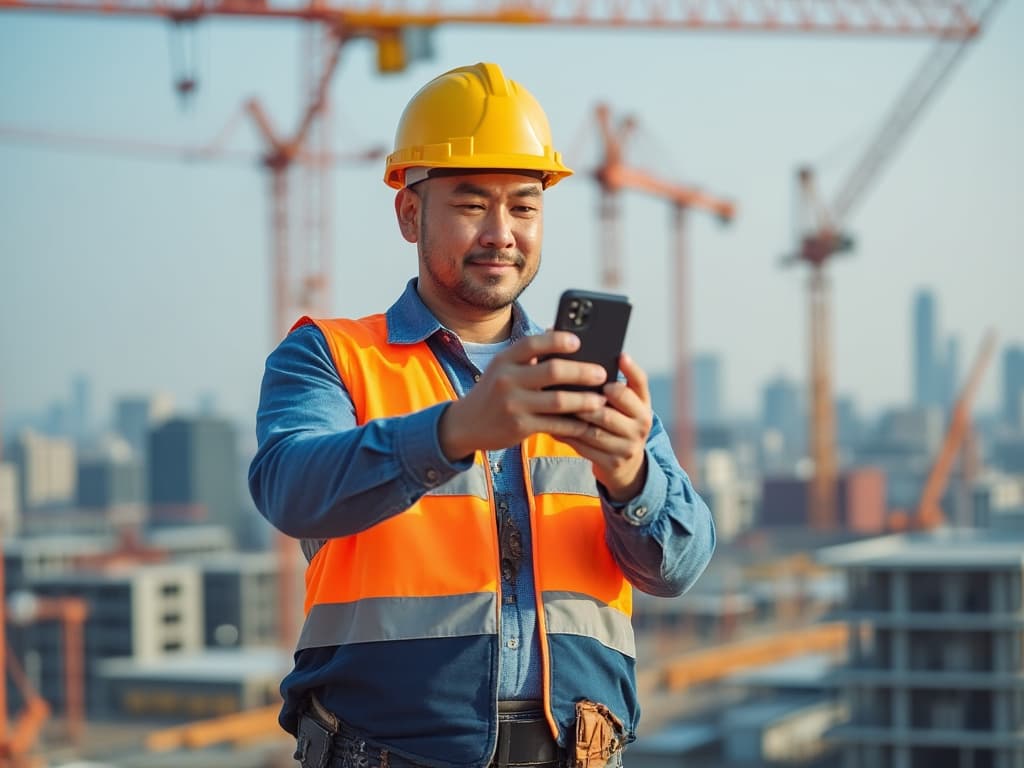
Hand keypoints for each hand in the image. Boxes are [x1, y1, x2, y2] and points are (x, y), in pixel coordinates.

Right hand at [438, 331, 609, 458]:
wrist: (466, 424)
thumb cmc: (494, 391)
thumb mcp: (504, 368)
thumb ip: (528, 354)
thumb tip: (561, 332)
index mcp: (505, 360)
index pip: (533, 343)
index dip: (557, 340)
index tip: (579, 342)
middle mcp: (507, 380)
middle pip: (552, 371)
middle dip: (582, 372)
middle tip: (602, 373)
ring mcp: (513, 405)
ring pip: (558, 401)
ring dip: (584, 401)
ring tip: (601, 399)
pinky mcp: (519, 427)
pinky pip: (555, 424)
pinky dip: (574, 424)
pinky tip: (587, 422)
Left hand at [558, 353, 652, 501]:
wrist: (626, 464)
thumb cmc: (618, 422)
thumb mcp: (625, 405)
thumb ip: (616, 383)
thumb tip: (588, 358)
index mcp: (643, 404)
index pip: (640, 383)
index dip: (630, 369)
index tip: (618, 356)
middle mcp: (641, 424)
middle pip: (611, 410)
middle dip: (586, 401)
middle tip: (566, 390)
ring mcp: (628, 446)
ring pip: (595, 431)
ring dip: (573, 419)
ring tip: (553, 407)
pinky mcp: (613, 462)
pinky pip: (585, 447)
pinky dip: (568, 435)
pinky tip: (552, 425)